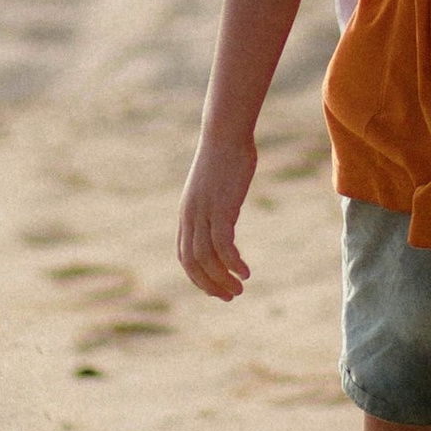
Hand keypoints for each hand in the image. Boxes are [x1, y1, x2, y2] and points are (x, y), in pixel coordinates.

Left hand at [178, 132, 257, 299]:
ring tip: (239, 288)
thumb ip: (214, 204)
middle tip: (229, 296)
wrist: (225, 134)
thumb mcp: (213, 186)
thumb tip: (224, 214)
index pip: (184, 256)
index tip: (216, 289)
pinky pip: (224, 245)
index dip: (198, 277)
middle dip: (209, 284)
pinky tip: (245, 272)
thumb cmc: (224, 157)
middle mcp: (191, 216)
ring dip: (222, 278)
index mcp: (187, 214)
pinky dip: (233, 263)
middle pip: (193, 263)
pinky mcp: (221, 208)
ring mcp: (204, 213)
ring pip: (207, 258)